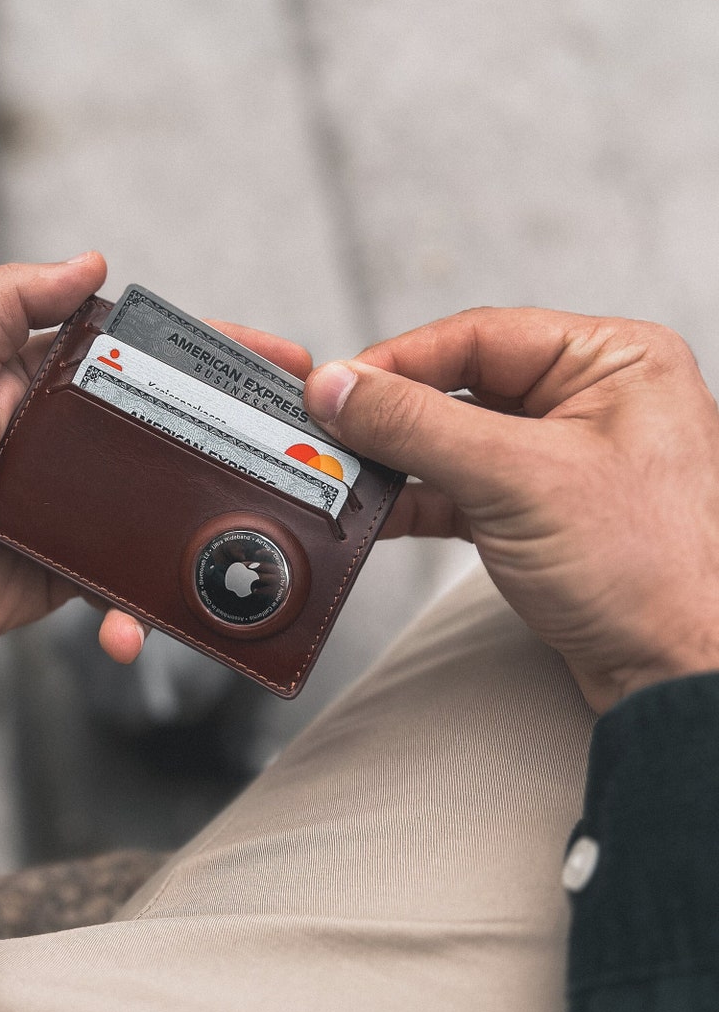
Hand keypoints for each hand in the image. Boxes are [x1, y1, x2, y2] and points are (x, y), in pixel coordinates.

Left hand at [0, 256, 312, 664]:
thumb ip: (10, 301)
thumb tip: (91, 260)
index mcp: (52, 381)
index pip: (150, 356)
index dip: (216, 353)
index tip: (278, 357)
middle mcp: (76, 441)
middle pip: (179, 432)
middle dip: (247, 439)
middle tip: (309, 448)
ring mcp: (81, 509)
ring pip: (168, 514)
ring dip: (214, 528)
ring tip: (259, 542)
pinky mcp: (72, 571)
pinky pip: (127, 588)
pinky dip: (142, 611)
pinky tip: (139, 627)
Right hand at [304, 308, 718, 713]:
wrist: (682, 675)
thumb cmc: (654, 573)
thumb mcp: (518, 479)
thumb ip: (418, 426)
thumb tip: (341, 387)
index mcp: (614, 360)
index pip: (481, 336)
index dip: (400, 360)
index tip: (336, 386)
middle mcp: (594, 400)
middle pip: (463, 386)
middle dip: (394, 415)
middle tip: (329, 431)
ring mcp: (566, 458)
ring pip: (457, 440)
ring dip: (399, 461)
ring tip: (345, 474)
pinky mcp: (543, 512)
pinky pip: (464, 488)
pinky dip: (419, 500)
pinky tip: (378, 510)